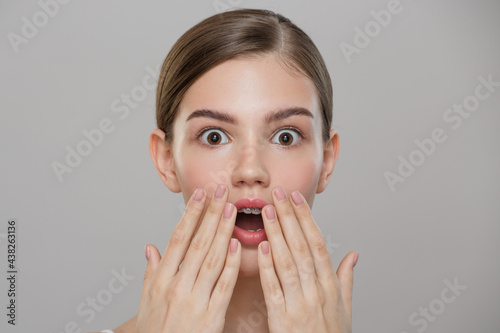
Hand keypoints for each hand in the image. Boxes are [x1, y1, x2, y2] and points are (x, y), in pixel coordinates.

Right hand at [136, 184, 240, 332]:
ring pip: (212, 259)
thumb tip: (150, 248)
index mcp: (160, 280)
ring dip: (223, 231)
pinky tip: (237, 245)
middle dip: (210, 215)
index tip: (199, 195)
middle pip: (197, 243)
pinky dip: (231, 264)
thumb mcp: (146, 301)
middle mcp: (177, 286)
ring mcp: (195, 300)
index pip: (178, 239)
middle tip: (220, 191)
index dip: (190, 215)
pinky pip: (224, 285)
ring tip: (232, 209)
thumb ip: (150, 272)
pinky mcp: (212, 316)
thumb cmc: (156, 330)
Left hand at [257, 187, 357, 332]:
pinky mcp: (282, 318)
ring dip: (276, 234)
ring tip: (266, 212)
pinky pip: (274, 288)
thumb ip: (346, 279)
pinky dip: (268, 267)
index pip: (317, 243)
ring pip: (287, 262)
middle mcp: (317, 290)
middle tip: (277, 194)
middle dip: (288, 217)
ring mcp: (299, 303)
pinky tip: (261, 247)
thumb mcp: (346, 308)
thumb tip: (353, 255)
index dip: (305, 218)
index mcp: (330, 284)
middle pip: (301, 246)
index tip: (295, 198)